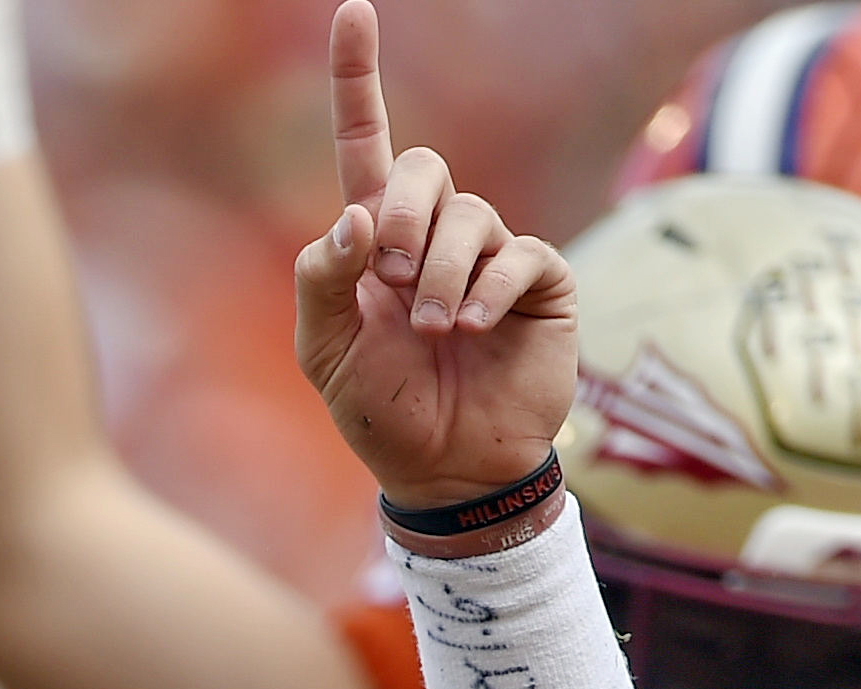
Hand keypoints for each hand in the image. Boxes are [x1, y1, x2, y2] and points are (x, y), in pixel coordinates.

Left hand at [291, 0, 576, 509]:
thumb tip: (355, 216)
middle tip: (391, 278)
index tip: (352, 11)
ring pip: (469, 216)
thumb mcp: (325, 354)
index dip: (356, 79)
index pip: (363, 145)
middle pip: (423, 167)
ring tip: (432, 330)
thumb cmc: (381, 413)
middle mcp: (434, 234)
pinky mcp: (538, 281)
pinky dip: (487, 289)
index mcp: (374, 241)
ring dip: (440, 273)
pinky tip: (472, 327)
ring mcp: (490, 254)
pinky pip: (517, 255)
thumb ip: (322, 282)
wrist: (445, 471)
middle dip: (402, 216)